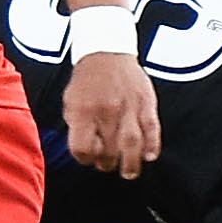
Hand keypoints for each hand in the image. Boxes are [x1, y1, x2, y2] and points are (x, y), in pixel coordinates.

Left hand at [63, 50, 160, 177]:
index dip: (84, 158)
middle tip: (107, 165)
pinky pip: (151, 127)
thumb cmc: (87, 79)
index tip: (88, 158)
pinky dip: (152, 144)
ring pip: (132, 143)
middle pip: (108, 150)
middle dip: (107, 163)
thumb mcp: (70, 101)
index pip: (82, 147)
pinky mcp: (146, 102)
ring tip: (129, 172)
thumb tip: (84, 150)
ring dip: (131, 163)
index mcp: (83, 110)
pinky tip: (149, 156)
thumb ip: (75, 126)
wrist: (106, 50)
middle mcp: (107, 110)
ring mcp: (128, 106)